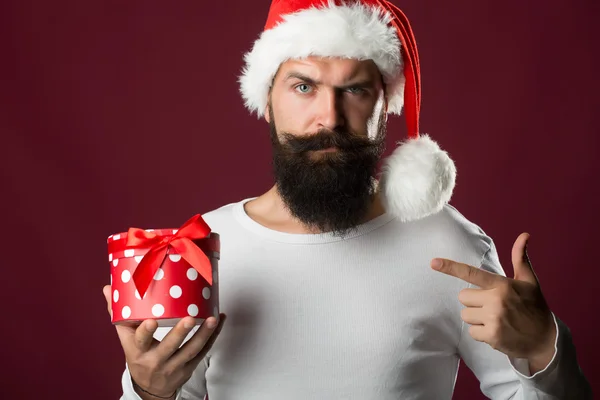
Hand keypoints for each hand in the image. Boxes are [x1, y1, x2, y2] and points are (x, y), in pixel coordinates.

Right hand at [103, 285, 225, 397]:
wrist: (151, 388)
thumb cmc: (139, 356)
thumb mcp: (126, 340)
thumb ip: (118, 314)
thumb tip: (107, 288)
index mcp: (137, 352)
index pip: (140, 342)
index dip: (145, 332)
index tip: (151, 321)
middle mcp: (156, 361)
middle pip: (169, 347)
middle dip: (180, 333)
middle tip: (190, 318)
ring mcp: (174, 366)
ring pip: (190, 350)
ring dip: (203, 334)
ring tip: (212, 319)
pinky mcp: (189, 368)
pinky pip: (203, 352)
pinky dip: (213, 336)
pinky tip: (219, 320)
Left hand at [431, 233, 555, 371]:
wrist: (546, 340)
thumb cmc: (535, 307)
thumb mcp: (529, 281)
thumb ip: (520, 258)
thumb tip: (524, 234)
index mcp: (502, 284)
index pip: (472, 273)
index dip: (450, 267)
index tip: (433, 262)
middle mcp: (496, 300)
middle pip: (463, 296)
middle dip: (474, 302)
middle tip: (493, 307)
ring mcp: (494, 318)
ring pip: (465, 315)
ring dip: (477, 318)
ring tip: (496, 320)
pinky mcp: (492, 336)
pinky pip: (471, 332)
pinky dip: (481, 333)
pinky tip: (497, 332)